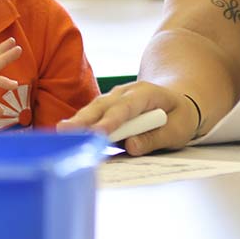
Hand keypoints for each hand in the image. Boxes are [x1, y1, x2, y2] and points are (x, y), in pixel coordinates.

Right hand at [60, 80, 199, 154]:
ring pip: (93, 109)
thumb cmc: (179, 118)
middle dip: (85, 119)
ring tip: (60, 134)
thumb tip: (131, 146)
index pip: (127, 107)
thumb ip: (156, 137)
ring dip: (78, 121)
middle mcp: (126, 92)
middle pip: (103, 106)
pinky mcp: (106, 108)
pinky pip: (92, 116)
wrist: (176, 104)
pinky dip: (79, 124)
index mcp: (148, 94)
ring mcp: (114, 99)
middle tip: (66, 132)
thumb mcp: (178, 130)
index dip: (111, 120)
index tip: (98, 134)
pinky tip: (65, 135)